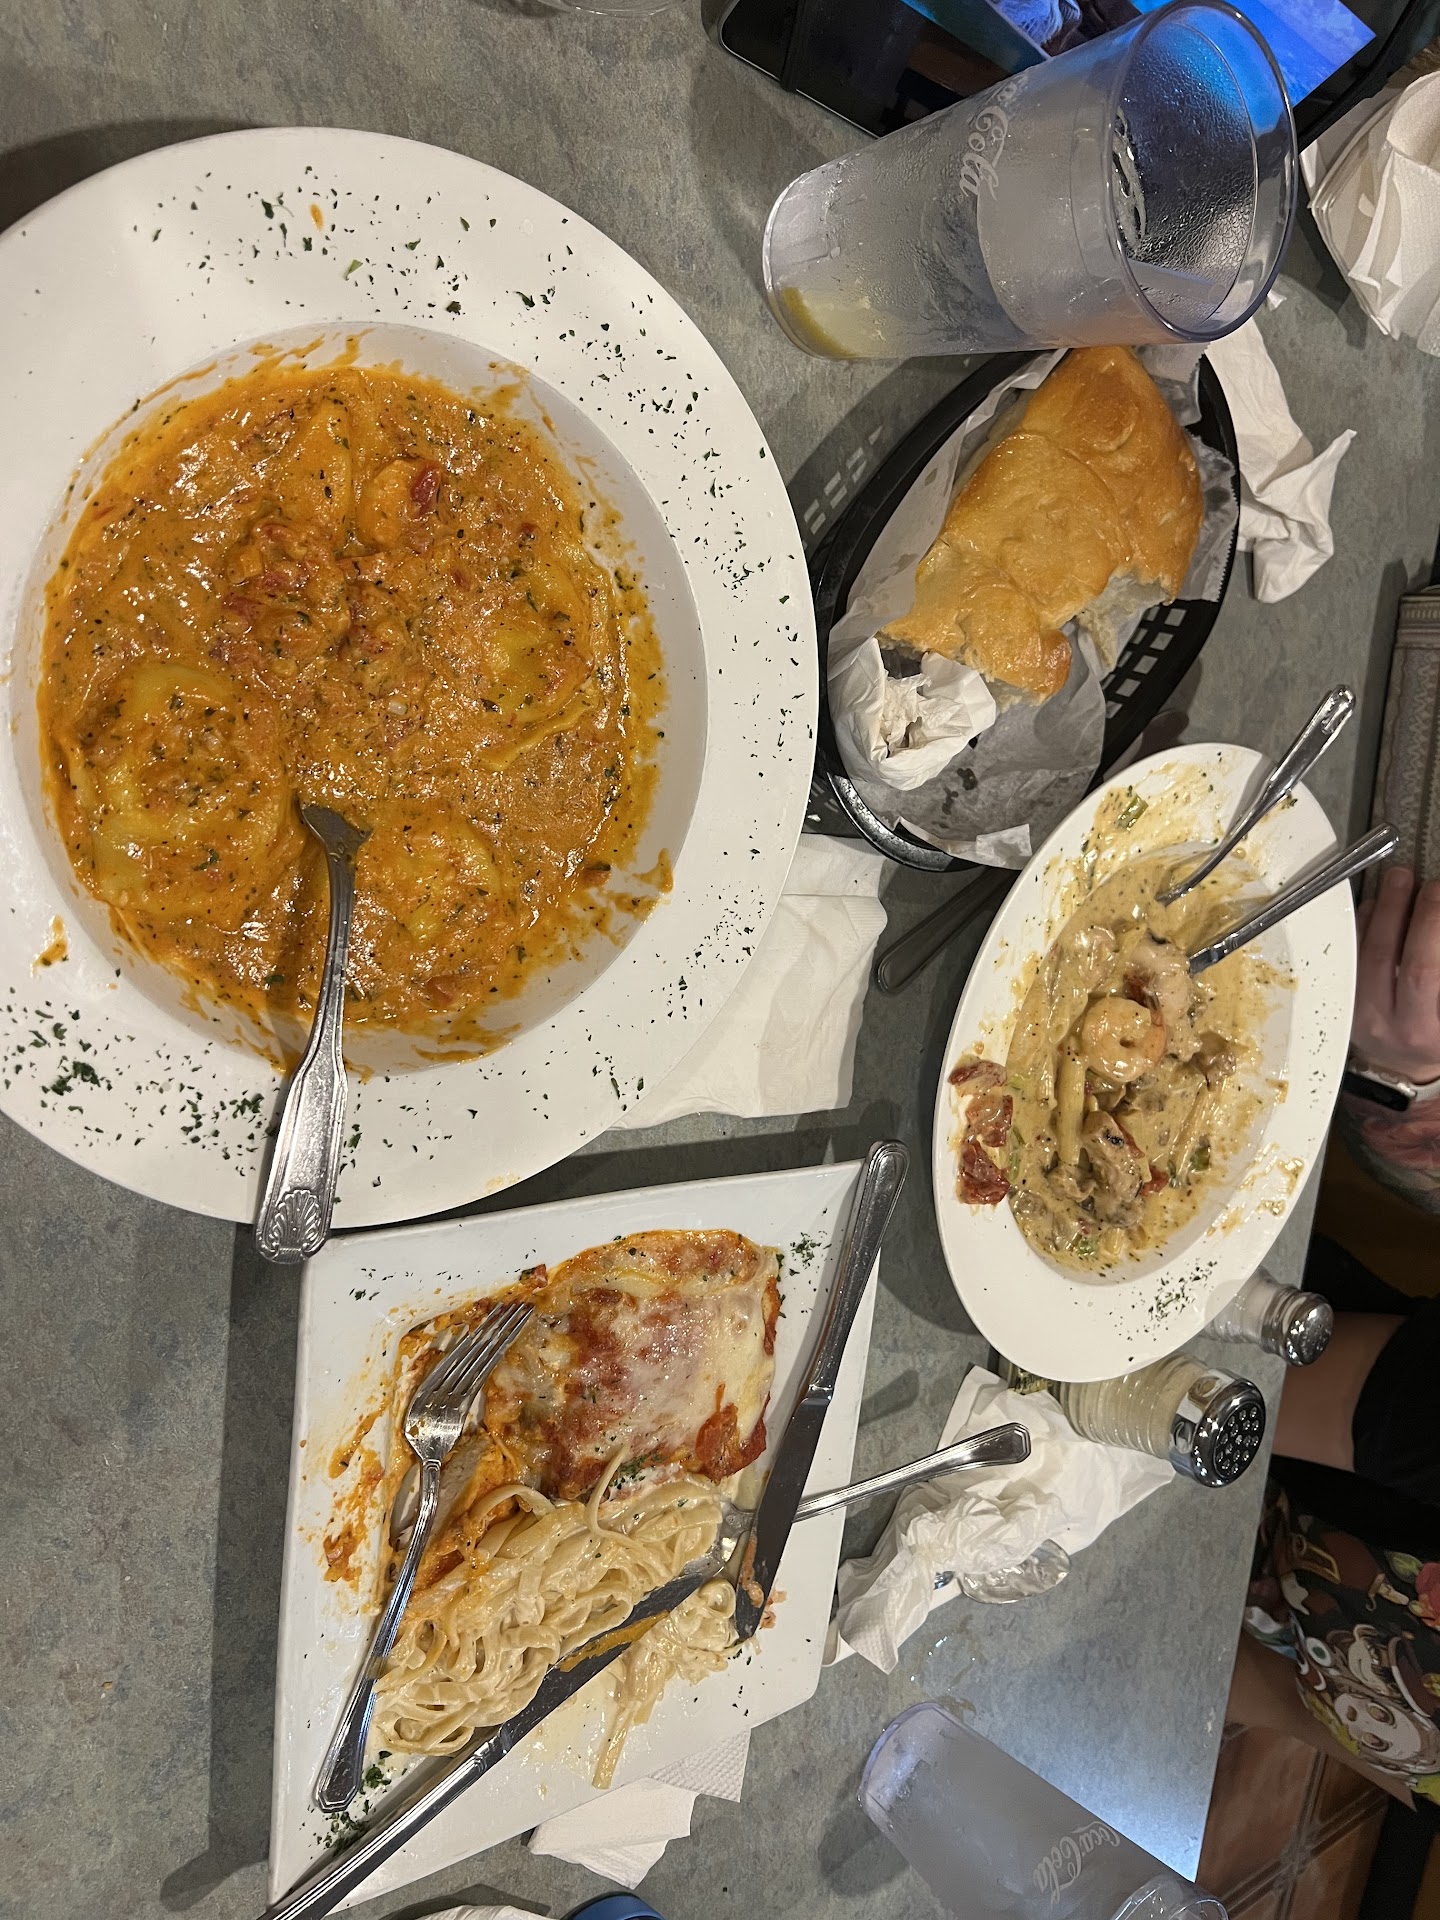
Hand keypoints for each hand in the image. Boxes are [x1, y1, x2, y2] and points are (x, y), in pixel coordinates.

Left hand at [1353, 867, 1439, 1081]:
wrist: (1405, 1065)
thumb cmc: (1434, 1032)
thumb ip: (1438, 963)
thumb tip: (1436, 917)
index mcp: (1427, 1028)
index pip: (1423, 971)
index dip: (1431, 927)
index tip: (1439, 895)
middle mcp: (1392, 1025)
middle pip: (1394, 959)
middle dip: (1412, 913)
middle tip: (1427, 885)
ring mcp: (1359, 1015)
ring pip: (1365, 955)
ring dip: (1383, 912)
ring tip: (1400, 882)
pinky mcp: (1339, 1004)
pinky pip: (1347, 958)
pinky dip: (1361, 927)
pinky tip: (1374, 905)